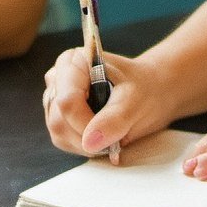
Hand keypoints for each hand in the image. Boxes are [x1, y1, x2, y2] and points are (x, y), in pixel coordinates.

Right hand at [43, 48, 169, 160]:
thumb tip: (89, 142)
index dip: (85, 123)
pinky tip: (103, 134)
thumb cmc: (145, 88)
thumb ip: (114, 119)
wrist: (151, 91)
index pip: (67, 101)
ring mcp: (55, 98)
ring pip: (58, 134)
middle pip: (59, 120)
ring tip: (112, 130)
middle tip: (117, 133)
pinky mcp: (58, 116)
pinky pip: (62, 140)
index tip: (110, 133)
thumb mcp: (137, 101)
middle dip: (89, 135)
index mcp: (75, 62)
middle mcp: (59, 77)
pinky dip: (84, 144)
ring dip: (87, 142)